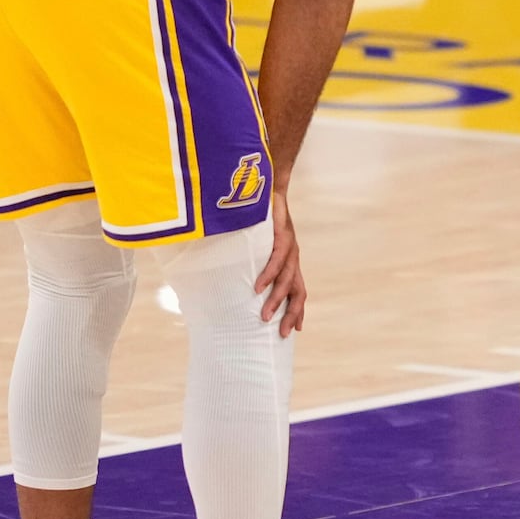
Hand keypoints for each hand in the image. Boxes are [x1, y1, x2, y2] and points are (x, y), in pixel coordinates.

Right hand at [254, 188, 305, 335]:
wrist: (265, 184)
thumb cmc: (254, 216)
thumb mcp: (252, 245)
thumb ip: (245, 262)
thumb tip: (220, 280)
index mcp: (288, 261)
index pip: (298, 290)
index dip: (297, 310)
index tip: (294, 330)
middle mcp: (292, 256)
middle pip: (298, 291)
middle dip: (290, 314)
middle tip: (281, 334)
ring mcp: (289, 246)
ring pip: (287, 279)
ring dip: (276, 299)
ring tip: (265, 316)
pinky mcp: (282, 233)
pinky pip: (277, 259)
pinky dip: (267, 274)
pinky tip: (258, 288)